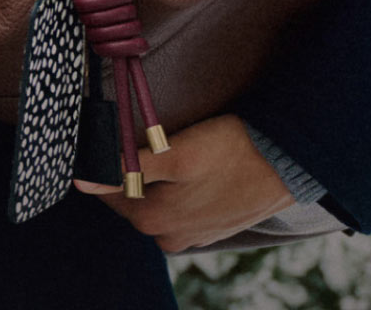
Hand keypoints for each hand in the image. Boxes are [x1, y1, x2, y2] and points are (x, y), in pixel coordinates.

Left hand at [74, 112, 294, 252]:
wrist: (288, 163)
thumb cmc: (231, 151)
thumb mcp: (175, 152)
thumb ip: (126, 167)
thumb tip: (82, 181)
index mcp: (152, 220)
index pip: (105, 189)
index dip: (106, 159)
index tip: (114, 134)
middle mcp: (168, 237)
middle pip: (130, 196)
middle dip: (131, 169)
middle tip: (148, 136)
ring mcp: (191, 235)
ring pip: (156, 199)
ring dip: (157, 178)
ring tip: (174, 150)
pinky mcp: (210, 228)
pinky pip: (181, 205)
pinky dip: (180, 187)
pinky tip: (195, 169)